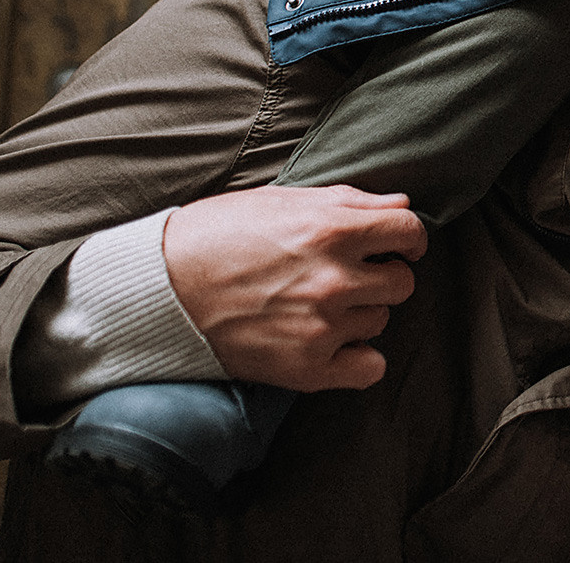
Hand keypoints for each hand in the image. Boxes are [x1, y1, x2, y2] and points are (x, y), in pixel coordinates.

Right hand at [162, 184, 426, 391]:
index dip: (407, 238)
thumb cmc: (218, 234)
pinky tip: (332, 343)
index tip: (395, 245)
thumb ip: (350, 202)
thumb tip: (402, 207)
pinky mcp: (306, 368)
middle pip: (402, 282)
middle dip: (382, 275)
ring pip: (380, 320)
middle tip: (349, 275)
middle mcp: (334, 279)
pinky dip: (358, 358)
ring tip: (317, 305)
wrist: (160, 290)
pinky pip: (370, 367)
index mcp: (332, 230)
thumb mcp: (283, 200)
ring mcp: (322, 327)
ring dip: (360, 312)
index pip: (410, 232)